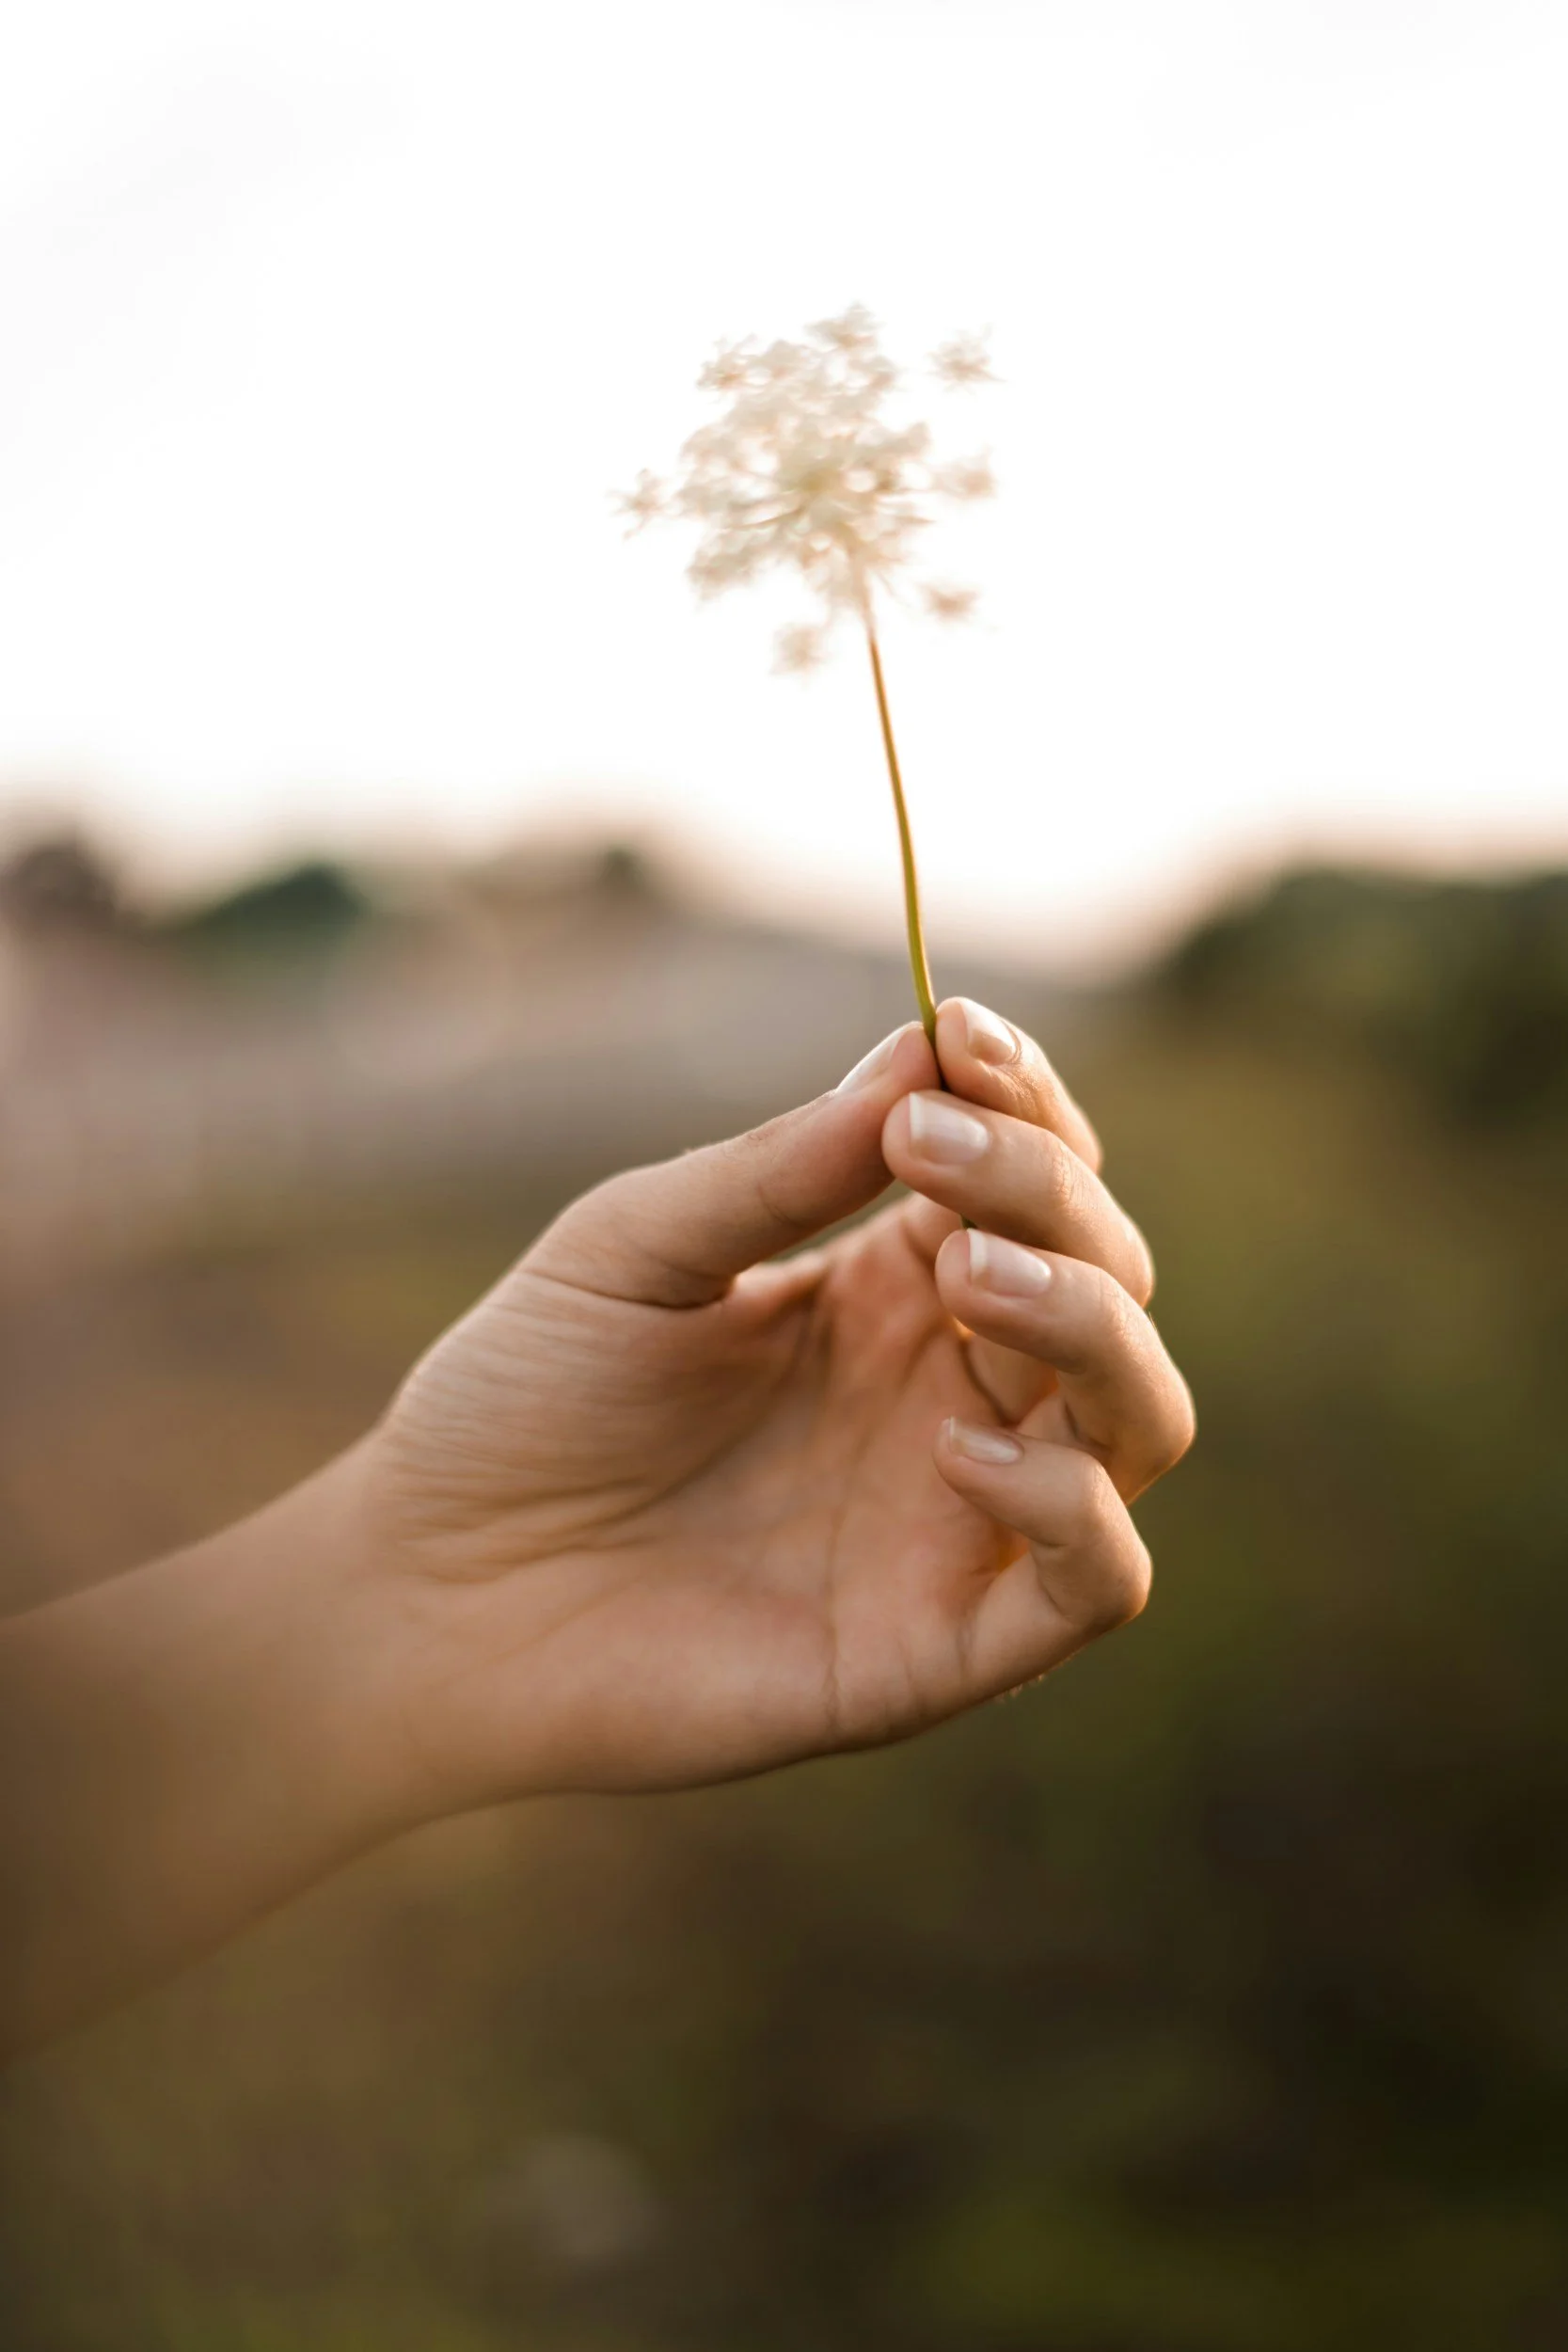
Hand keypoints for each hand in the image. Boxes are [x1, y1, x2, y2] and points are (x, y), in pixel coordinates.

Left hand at [360, 999, 1194, 1811]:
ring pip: (1139, 1416)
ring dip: (1091, 1323)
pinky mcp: (941, 1648)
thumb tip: (924, 1051)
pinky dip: (1073, 1506)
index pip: (1036, 1178)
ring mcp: (958, 1519)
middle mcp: (951, 1392)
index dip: (1025, 1099)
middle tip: (928, 1153)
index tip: (954, 1032)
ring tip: (968, 1268)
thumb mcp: (635, 1248)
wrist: (430, 1591)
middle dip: (1048, 1191)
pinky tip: (957, 1446)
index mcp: (889, 1290)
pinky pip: (1097, 1583)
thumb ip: (781, 1168)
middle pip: (1108, 1275)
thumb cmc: (522, 1404)